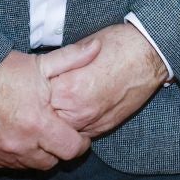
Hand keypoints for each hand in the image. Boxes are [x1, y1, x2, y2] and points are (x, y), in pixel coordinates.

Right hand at [0, 47, 94, 168]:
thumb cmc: (0, 71)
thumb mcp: (39, 62)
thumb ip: (72, 58)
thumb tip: (98, 47)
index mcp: (38, 124)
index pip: (71, 149)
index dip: (80, 144)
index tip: (80, 135)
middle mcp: (19, 145)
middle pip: (51, 163)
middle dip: (58, 150)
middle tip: (59, 135)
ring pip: (28, 166)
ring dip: (36, 154)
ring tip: (37, 134)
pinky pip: (5, 165)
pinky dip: (14, 155)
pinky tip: (15, 137)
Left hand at [44, 22, 171, 137]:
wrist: (149, 55)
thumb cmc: (118, 45)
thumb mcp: (80, 50)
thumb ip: (61, 66)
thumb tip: (45, 72)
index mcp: (66, 89)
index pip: (37, 101)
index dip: (33, 95)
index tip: (30, 91)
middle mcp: (77, 111)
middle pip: (46, 121)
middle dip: (41, 113)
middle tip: (36, 106)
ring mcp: (92, 122)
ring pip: (62, 132)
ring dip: (56, 123)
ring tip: (54, 111)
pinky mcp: (105, 128)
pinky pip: (81, 134)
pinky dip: (74, 127)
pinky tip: (73, 115)